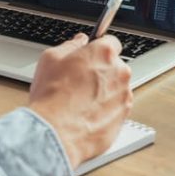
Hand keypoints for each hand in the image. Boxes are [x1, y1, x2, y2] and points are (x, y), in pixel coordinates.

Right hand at [29, 33, 132, 168]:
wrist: (55, 133)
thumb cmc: (51, 97)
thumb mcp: (50, 58)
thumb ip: (70, 45)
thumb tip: (78, 41)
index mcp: (103, 53)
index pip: (110, 42)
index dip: (97, 49)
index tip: (90, 55)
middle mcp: (119, 72)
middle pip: (115, 66)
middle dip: (100, 71)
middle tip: (78, 81)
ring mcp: (124, 96)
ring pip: (116, 88)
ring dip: (104, 92)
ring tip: (80, 101)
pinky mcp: (123, 118)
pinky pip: (116, 108)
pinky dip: (105, 110)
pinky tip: (85, 114)